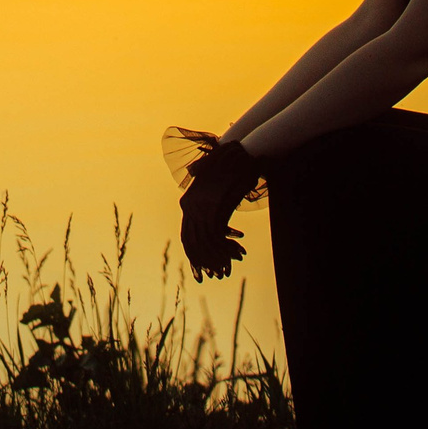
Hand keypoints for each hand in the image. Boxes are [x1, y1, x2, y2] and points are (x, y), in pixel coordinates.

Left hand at [178, 140, 260, 280]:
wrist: (241, 153)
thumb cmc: (229, 169)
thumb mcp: (215, 190)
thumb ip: (207, 203)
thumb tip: (211, 222)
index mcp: (187, 203)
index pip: (186, 237)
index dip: (194, 257)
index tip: (203, 271)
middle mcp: (190, 206)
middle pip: (193, 244)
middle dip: (204, 263)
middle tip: (216, 276)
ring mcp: (202, 207)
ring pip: (206, 243)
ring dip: (219, 258)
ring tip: (231, 268)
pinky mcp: (215, 207)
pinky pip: (218, 237)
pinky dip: (228, 249)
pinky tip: (240, 252)